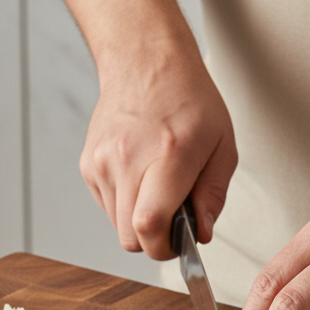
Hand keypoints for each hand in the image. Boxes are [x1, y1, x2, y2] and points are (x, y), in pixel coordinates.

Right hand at [80, 57, 236, 259]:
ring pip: (117, 226)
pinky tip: (138, 176)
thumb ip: (213, 195)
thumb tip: (201, 234)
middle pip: (129, 237)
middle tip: (172, 220)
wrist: (145, 61)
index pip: (150, 225)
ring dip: (138, 221)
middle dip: (153, 240)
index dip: (164, 248)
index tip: (179, 242)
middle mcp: (128, 159)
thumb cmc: (188, 100)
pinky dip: (125, 203)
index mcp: (167, 154)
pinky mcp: (88, 164)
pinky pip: (107, 206)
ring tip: (156, 188)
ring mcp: (102, 162)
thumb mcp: (222, 145)